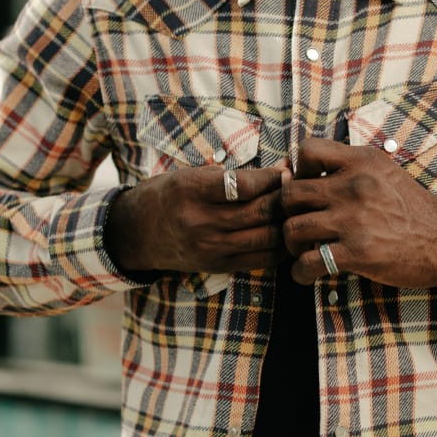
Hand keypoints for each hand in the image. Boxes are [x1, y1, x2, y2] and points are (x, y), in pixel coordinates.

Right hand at [105, 164, 289, 274]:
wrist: (136, 234)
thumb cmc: (167, 196)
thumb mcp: (190, 175)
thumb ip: (231, 176)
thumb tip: (279, 171)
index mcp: (192, 190)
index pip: (244, 184)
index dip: (272, 177)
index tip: (286, 170)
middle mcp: (201, 221)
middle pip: (259, 212)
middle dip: (286, 198)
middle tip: (300, 189)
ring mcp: (211, 248)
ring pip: (265, 237)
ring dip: (287, 223)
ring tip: (298, 211)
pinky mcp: (218, 266)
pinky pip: (261, 259)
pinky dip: (281, 248)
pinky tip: (289, 235)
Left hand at [282, 138, 436, 287]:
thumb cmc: (411, 208)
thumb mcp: (384, 172)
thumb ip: (348, 167)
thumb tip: (299, 169)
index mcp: (362, 162)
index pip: (307, 150)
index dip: (297, 170)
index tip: (307, 189)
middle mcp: (355, 186)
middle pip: (290, 194)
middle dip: (287, 213)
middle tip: (299, 224)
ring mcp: (355, 220)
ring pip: (292, 229)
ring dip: (291, 244)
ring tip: (303, 250)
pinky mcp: (357, 253)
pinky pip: (307, 262)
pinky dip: (300, 272)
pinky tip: (308, 273)